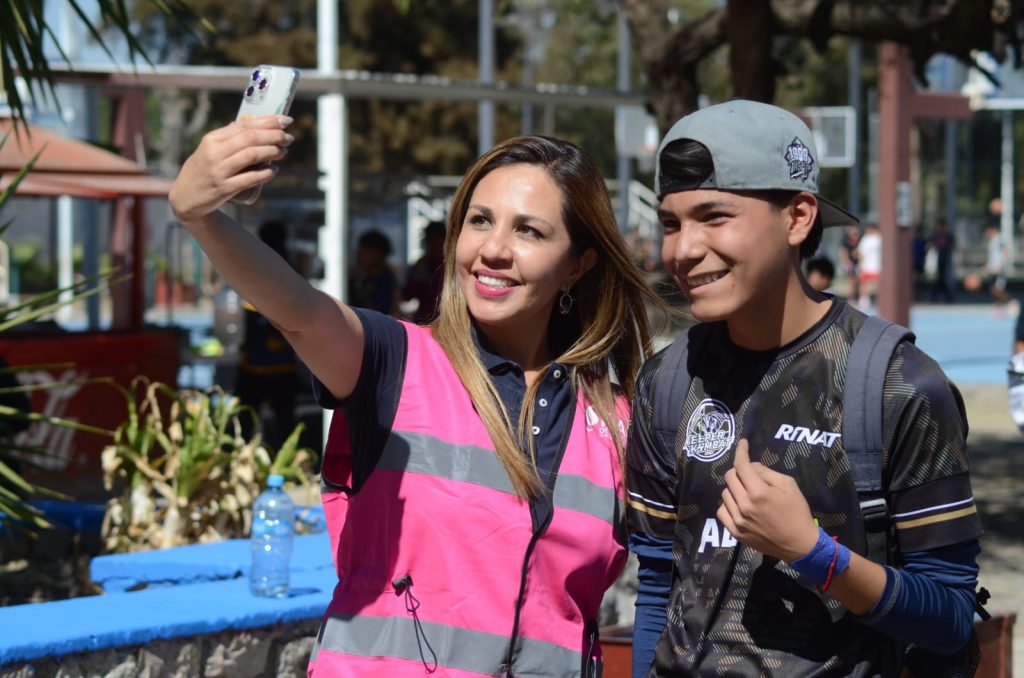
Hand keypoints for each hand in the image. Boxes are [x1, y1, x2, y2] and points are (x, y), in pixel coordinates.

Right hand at [168, 115, 293, 225]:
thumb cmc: (202, 171)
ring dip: (272, 152)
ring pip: (252, 155)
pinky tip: (274, 170)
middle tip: (289, 138)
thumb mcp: (208, 150)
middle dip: (274, 136)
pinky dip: (265, 173)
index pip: (244, 125)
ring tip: (283, 151)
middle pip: (250, 138)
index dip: (268, 121)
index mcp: (211, 140)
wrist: (185, 199)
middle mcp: (214, 153)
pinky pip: (250, 178)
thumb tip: (251, 122)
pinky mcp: (224, 188)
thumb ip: (227, 137)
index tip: (286, 120)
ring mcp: (219, 171)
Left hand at [716, 439, 818, 562]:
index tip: (742, 444)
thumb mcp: (788, 485)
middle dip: (739, 470)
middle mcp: (744, 505)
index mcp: (758, 492)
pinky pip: (722, 511)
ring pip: (725, 494)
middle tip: (749, 473)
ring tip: (747, 491)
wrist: (800, 544)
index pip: (742, 465)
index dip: (741, 451)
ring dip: (734, 488)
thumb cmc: (797, 512)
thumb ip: (767, 472)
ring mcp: (738, 520)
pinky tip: (739, 505)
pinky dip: (728, 505)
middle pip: (730, 477)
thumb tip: (751, 466)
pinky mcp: (735, 532)